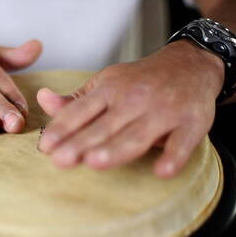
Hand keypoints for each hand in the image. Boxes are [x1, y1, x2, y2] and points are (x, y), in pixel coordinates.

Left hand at [37, 40, 223, 177]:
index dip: (63, 128)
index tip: (45, 146)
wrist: (191, 65)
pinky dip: (174, 156)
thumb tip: (43, 100)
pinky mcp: (192, 123)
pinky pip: (182, 142)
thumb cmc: (140, 81)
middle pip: (104, 126)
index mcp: (110, 89)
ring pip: (137, 134)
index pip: (81, 110)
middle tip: (61, 160)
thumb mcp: (105, 84)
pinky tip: (161, 171)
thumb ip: (74, 101)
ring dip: (117, 148)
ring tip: (95, 162)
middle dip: (82, 142)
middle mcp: (135, 99)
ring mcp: (164, 110)